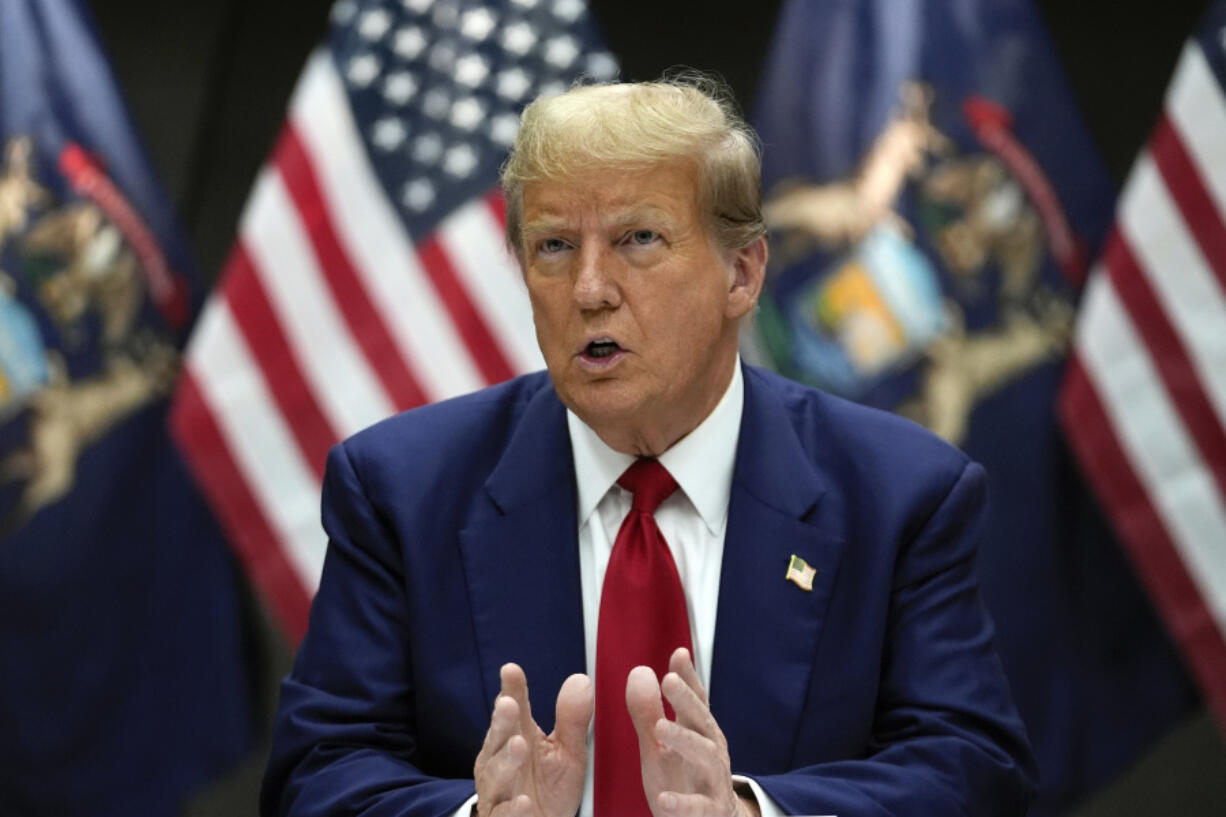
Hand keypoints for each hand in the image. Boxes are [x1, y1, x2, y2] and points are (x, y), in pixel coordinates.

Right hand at [473, 663, 592, 816]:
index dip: (511, 690)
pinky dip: (514, 809)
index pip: (513, 710)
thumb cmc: (548, 787)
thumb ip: (572, 719)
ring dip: (507, 759)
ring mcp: (498, 791)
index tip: (511, 670)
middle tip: (509, 704)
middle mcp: (500, 761)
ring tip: (519, 745)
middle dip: (502, 721)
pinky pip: (505, 814)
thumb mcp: (567, 751)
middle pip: (498, 738)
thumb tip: (581, 681)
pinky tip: (524, 801)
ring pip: (497, 774)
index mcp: (516, 737)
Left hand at [626, 648, 759, 816]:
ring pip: (705, 757)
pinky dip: (682, 803)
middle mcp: (711, 751)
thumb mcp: (660, 745)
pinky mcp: (709, 810)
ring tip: (661, 729)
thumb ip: (649, 711)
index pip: (696, 700)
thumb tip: (640, 671)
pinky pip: (699, 807)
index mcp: (699, 733)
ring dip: (684, 740)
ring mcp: (713, 781)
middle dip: (687, 700)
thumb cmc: (684, 780)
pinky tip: (664, 798)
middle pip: (702, 721)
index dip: (688, 677)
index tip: (678, 654)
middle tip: (669, 680)